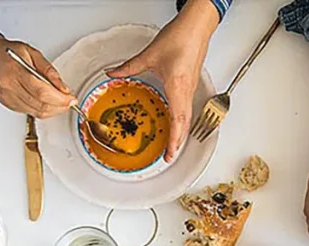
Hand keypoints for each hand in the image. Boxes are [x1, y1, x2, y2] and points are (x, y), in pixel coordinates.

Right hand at [0, 32, 73, 117]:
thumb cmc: (6, 51)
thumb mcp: (31, 53)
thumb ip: (49, 71)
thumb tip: (63, 88)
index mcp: (15, 72)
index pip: (42, 92)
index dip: (60, 99)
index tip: (71, 99)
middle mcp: (9, 87)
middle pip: (40, 105)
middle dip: (60, 106)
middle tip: (69, 102)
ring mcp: (7, 98)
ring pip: (36, 112)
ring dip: (53, 110)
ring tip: (61, 102)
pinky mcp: (8, 104)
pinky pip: (29, 112)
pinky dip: (42, 110)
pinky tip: (48, 103)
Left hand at [108, 0, 218, 161]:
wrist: (196, 27)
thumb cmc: (180, 38)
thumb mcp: (149, 55)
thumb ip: (128, 67)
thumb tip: (112, 74)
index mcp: (177, 88)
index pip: (177, 122)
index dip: (174, 142)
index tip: (169, 155)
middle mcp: (186, 92)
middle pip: (184, 125)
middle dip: (177, 143)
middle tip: (169, 156)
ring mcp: (190, 89)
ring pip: (187, 118)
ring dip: (180, 133)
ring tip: (172, 145)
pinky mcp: (190, 84)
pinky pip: (187, 108)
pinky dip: (181, 120)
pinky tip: (175, 122)